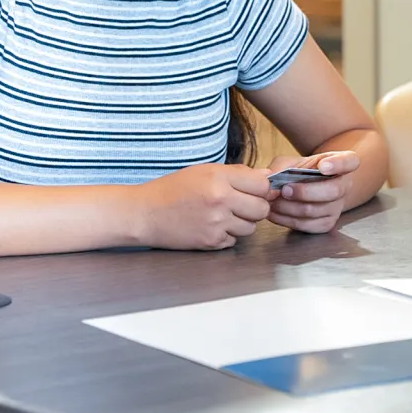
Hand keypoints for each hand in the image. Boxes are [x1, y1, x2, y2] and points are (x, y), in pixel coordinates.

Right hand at [132, 164, 271, 249]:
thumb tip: (267, 175)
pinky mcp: (211, 241)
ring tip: (223, 216)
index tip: (254, 190)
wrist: (144, 214)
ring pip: (251, 227)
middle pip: (262, 208)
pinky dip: (227, 236)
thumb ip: (237, 173)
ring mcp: (216, 223)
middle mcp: (220, 200)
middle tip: (241, 205)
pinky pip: (234, 240)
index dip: (262, 188)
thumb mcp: (203, 171)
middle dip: (256, 207)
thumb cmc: (172, 190)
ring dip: (242, 223)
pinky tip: (211, 227)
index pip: (263, 185)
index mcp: (219, 178)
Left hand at [265, 151, 359, 233]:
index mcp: (343, 164)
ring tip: (272, 201)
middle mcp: (345, 186)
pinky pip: (307, 225)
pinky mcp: (327, 223)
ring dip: (289, 207)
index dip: (338, 164)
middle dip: (305, 192)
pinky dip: (286, 219)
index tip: (322, 166)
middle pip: (333, 191)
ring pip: (316, 210)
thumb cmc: (300, 172)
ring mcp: (338, 207)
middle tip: (284, 190)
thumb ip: (281, 167)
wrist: (308, 189)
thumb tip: (269, 180)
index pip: (350, 162)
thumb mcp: (291, 162)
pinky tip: (274, 212)